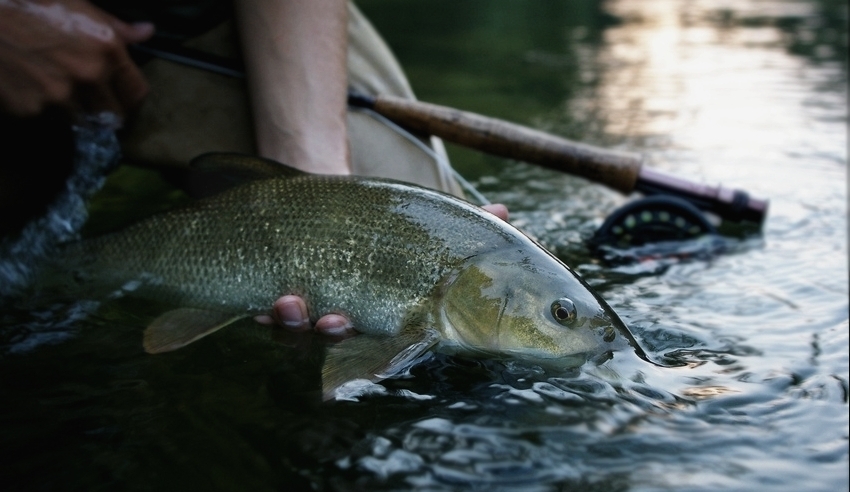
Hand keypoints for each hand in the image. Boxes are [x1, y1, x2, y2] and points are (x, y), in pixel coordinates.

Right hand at [0, 0, 153, 118]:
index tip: (121, 101)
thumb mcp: (75, 2)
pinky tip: (28, 90)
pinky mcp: (32, 110)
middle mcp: (89, 75)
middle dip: (105, 115)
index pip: (137, 93)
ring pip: (81, 122)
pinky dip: (40, 111)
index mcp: (106, 48)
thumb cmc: (26, 2)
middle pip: (113, 116)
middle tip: (92, 107)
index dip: (130, 100)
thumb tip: (147, 32)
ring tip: (55, 93)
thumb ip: (115, 25)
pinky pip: (45, 120)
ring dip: (73, 115)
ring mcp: (60, 95)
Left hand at [257, 203, 509, 336]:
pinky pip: (265, 310)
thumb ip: (467, 224)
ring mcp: (310, 308)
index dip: (373, 352)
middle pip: (337, 341)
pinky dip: (263, 308)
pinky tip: (264, 299)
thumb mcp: (431, 225)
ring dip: (293, 321)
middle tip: (333, 321)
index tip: (367, 347)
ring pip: (299, 330)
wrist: (338, 204)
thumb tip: (504, 210)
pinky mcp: (278, 291)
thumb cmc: (396, 227)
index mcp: (387, 317)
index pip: (382, 344)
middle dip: (332, 335)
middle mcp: (348, 321)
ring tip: (289, 300)